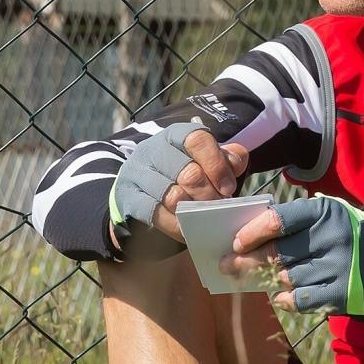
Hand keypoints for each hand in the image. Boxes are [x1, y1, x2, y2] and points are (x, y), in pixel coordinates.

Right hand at [114, 127, 249, 246]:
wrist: (146, 188)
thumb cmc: (187, 169)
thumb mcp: (209, 158)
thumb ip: (228, 158)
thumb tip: (235, 165)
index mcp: (176, 134)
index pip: (197, 140)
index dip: (217, 165)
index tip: (228, 188)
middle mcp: (153, 149)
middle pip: (188, 173)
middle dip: (209, 195)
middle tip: (219, 207)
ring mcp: (137, 173)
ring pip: (172, 195)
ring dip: (194, 211)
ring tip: (205, 217)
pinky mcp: (129, 197)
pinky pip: (155, 214)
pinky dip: (175, 225)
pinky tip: (187, 228)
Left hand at [231, 197, 363, 315]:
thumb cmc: (358, 236)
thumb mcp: (333, 217)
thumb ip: (297, 224)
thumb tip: (250, 241)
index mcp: (327, 211)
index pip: (278, 220)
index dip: (252, 233)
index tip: (237, 243)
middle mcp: (333, 237)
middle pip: (276, 253)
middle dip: (246, 261)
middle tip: (228, 267)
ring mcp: (340, 266)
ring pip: (287, 278)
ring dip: (272, 281)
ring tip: (267, 280)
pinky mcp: (344, 292)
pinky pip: (301, 299)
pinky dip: (287, 299)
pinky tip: (283, 296)